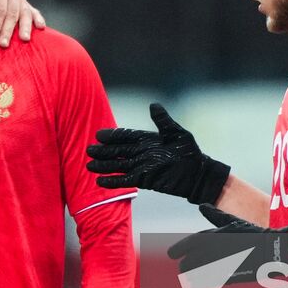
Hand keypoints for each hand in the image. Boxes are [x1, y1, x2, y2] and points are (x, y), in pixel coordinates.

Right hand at [86, 103, 230, 204]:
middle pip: (118, 151)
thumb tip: (153, 105)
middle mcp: (141, 152)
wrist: (198, 174)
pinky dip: (114, 181)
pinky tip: (100, 181)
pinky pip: (126, 180)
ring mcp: (142, 167)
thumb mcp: (178, 133)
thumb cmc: (190, 151)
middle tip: (88, 150)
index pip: (126, 136)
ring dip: (104, 166)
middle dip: (104, 151)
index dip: (113, 136)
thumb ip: (163, 121)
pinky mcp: (144, 180)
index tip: (99, 135)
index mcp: (147, 139)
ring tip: (89, 166)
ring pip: (119, 165)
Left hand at [168, 205, 287, 282]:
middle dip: (184, 265)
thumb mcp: (231, 221)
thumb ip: (214, 215)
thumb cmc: (251, 234)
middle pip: (189, 262)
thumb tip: (201, 205)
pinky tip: (198, 284)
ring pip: (196, 275)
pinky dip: (202, 283)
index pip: (187, 244)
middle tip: (182, 268)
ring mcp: (220, 265)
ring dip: (191, 275)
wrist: (272, 249)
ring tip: (188, 277)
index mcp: (212, 236)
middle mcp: (213, 251)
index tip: (172, 254)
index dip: (177, 250)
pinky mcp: (229, 276)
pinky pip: (209, 283)